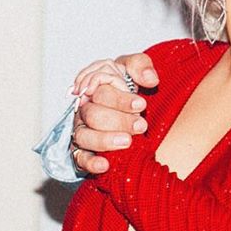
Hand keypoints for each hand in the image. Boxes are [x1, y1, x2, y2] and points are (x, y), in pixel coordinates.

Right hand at [69, 53, 157, 173]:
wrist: (125, 110)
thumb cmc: (126, 86)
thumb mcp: (133, 68)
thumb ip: (141, 65)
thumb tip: (150, 79)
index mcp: (94, 87)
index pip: (101, 91)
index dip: (121, 99)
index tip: (141, 104)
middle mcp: (85, 109)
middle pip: (93, 114)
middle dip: (119, 120)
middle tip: (141, 125)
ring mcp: (82, 130)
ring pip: (84, 136)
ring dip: (106, 140)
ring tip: (128, 141)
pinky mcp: (83, 151)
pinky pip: (80, 159)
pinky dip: (90, 163)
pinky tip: (105, 165)